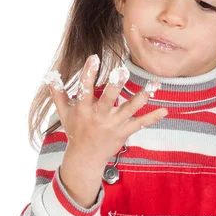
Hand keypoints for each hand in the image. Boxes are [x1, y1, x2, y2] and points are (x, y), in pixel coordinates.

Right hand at [45, 54, 167, 165]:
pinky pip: (140, 124)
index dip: (88, 73)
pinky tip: (165, 110)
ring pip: (129, 109)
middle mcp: (99, 116)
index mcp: (83, 109)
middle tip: (123, 70)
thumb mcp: (64, 113)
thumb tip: (50, 75)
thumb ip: (58, 93)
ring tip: (153, 85)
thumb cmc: (75, 130)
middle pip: (109, 98)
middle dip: (116, 85)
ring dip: (141, 97)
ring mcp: (113, 124)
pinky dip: (153, 118)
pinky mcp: (124, 132)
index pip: (85, 89)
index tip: (94, 58)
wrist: (85, 158)